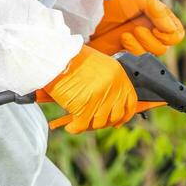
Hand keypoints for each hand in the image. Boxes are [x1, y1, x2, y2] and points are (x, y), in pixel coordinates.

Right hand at [36, 47, 162, 133]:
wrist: (56, 56)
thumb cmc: (72, 58)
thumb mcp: (99, 65)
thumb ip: (108, 82)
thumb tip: (108, 104)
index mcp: (119, 75)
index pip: (130, 102)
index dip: (125, 115)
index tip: (118, 122)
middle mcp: (113, 87)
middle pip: (115, 115)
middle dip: (105, 122)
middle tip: (93, 122)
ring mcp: (100, 98)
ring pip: (99, 122)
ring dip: (89, 125)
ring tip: (78, 121)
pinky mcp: (85, 107)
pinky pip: (82, 126)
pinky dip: (74, 128)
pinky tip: (70, 126)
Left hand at [88, 0, 184, 56]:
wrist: (90, 11)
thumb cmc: (114, 0)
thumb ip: (158, 11)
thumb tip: (171, 30)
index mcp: (159, 20)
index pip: (177, 34)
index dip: (170, 35)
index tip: (156, 29)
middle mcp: (152, 33)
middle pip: (165, 48)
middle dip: (150, 40)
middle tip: (136, 29)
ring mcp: (139, 45)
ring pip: (151, 56)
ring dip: (140, 45)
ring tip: (126, 35)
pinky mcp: (127, 55)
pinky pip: (137, 61)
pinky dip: (131, 51)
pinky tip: (122, 41)